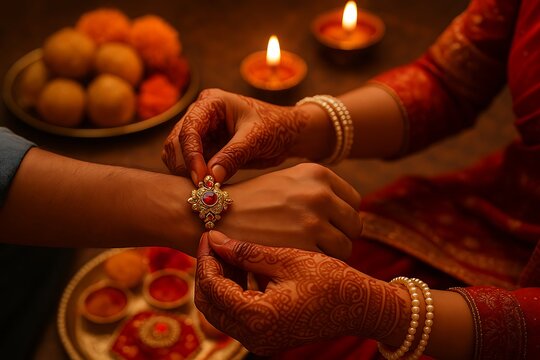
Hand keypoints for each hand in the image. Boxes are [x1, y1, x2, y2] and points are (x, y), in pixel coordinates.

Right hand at [162, 88, 326, 183]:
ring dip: (186, 173)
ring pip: (177, 155)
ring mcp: (200, 132)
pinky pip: (188, 165)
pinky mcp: (204, 149)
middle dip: (186, 165)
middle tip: (202, 188)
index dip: (190, 154)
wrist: (287, 135)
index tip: (200, 178)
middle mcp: (200, 115)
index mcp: (211, 103)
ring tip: (206, 189)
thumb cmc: (275, 128)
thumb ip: (234, 155)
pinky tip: (208, 188)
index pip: (189, 128)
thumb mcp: (257, 139)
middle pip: (176, 142)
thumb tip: (211, 176)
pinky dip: (194, 177)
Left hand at [195, 231, 409, 355]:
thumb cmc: (330, 279)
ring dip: (220, 281)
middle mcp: (254, 337)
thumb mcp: (286, 259)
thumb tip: (214, 238)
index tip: (210, 233)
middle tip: (216, 243)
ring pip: (221, 310)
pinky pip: (238, 315)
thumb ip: (246, 251)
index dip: (206, 257)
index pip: (212, 286)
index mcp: (257, 317)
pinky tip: (246, 268)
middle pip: (210, 303)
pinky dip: (235, 291)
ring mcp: (260, 341)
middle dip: (208, 271)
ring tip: (231, 252)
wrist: (362, 306)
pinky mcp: (267, 337)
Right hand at [220, 163, 361, 259]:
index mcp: (317, 173)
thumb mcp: (286, 183)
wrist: (211, 216)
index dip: (341, 218)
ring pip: (345, 247)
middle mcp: (319, 192)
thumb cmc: (249, 204)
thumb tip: (351, 215)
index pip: (354, 202)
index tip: (325, 228)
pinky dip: (313, 267)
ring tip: (302, 255)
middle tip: (315, 246)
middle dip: (339, 237)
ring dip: (328, 255)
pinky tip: (293, 263)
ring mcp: (313, 219)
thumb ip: (318, 193)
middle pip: (354, 225)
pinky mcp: (303, 246)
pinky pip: (329, 264)